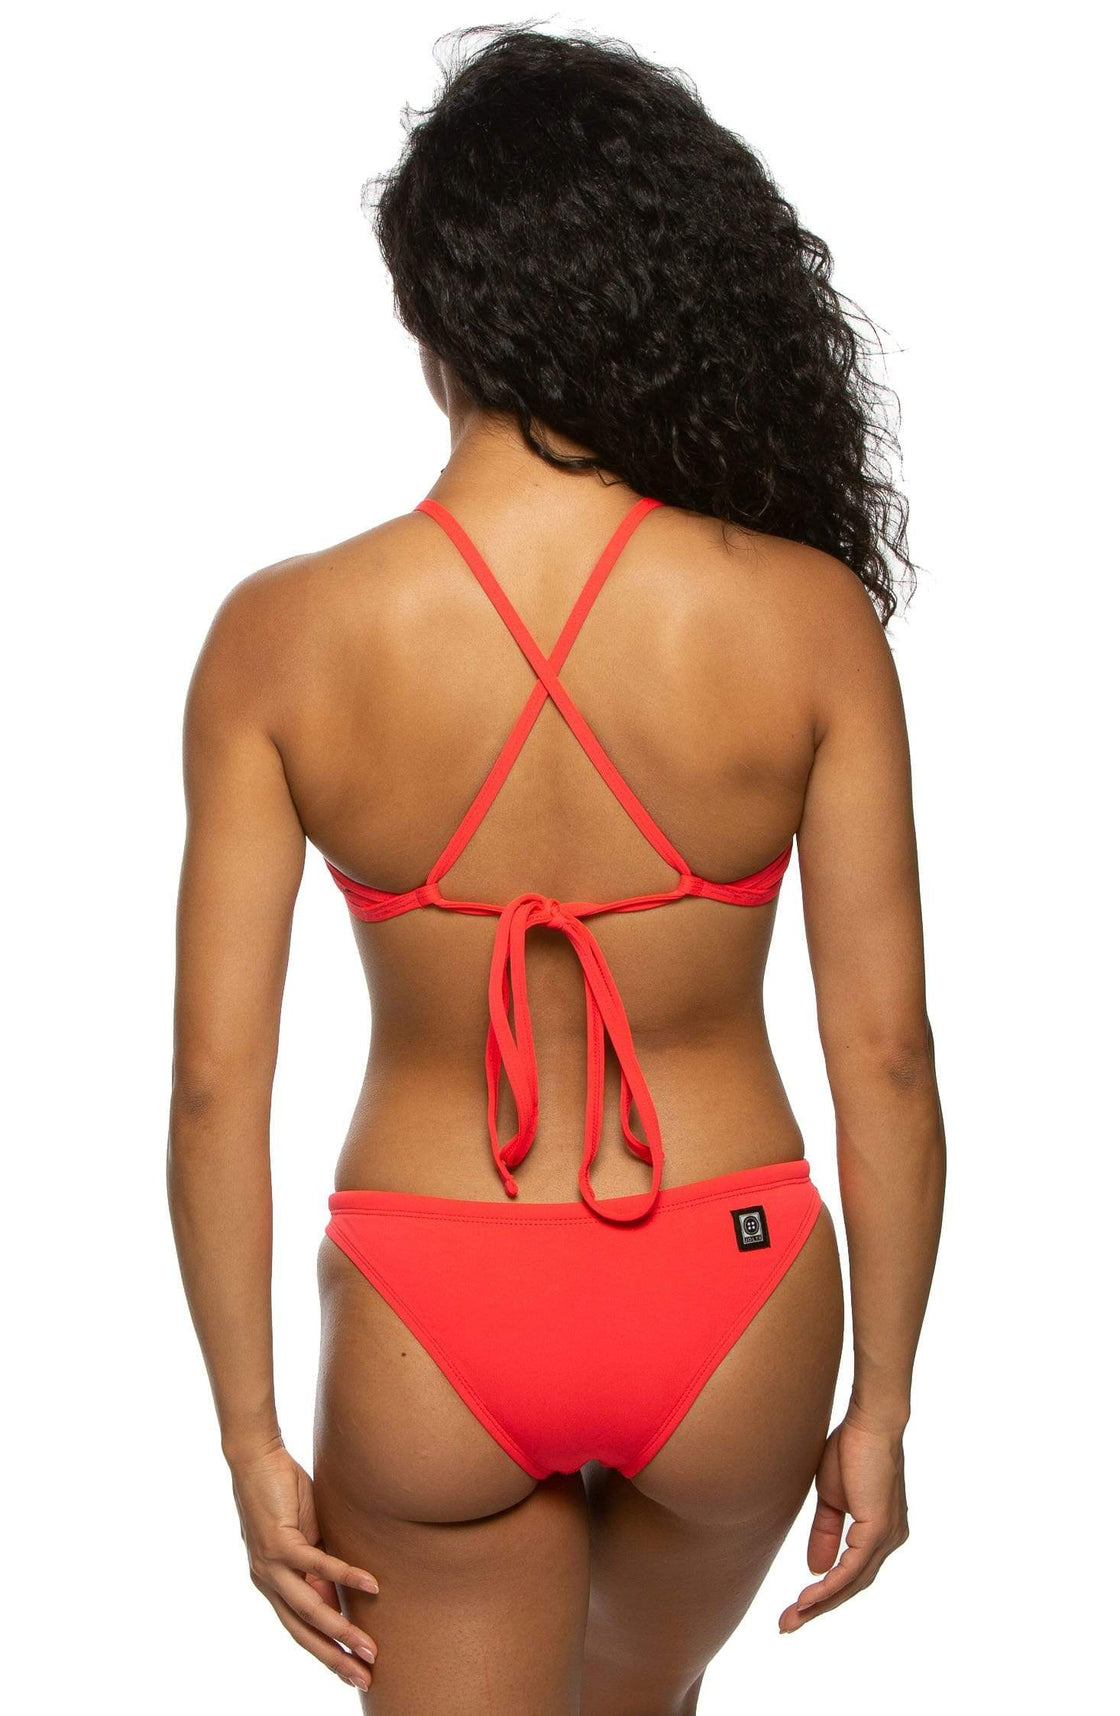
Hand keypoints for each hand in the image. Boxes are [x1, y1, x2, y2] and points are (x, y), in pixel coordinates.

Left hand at [228, 1439, 379, 1690]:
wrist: (256, 1459)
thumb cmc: (282, 1494)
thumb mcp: (306, 1537)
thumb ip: (318, 1567)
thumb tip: (341, 1596)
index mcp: (274, 1584)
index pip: (303, 1629)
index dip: (328, 1652)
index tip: (354, 1672)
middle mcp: (268, 1582)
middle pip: (303, 1631)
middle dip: (335, 1658)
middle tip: (364, 1678)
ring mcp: (270, 1564)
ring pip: (309, 1609)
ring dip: (341, 1630)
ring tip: (369, 1647)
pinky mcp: (278, 1542)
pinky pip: (316, 1564)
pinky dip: (344, 1576)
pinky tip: (370, 1584)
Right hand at [778, 1409, 908, 1632]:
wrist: (869, 1422)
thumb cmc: (852, 1450)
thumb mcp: (831, 1498)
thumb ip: (825, 1533)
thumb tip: (816, 1568)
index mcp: (879, 1533)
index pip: (851, 1573)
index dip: (823, 1593)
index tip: (794, 1608)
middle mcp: (889, 1541)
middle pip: (852, 1586)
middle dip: (818, 1608)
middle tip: (787, 1624)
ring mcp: (887, 1538)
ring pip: (852, 1583)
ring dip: (820, 1603)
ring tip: (792, 1617)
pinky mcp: (879, 1530)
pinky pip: (852, 1568)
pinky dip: (829, 1585)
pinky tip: (809, 1596)